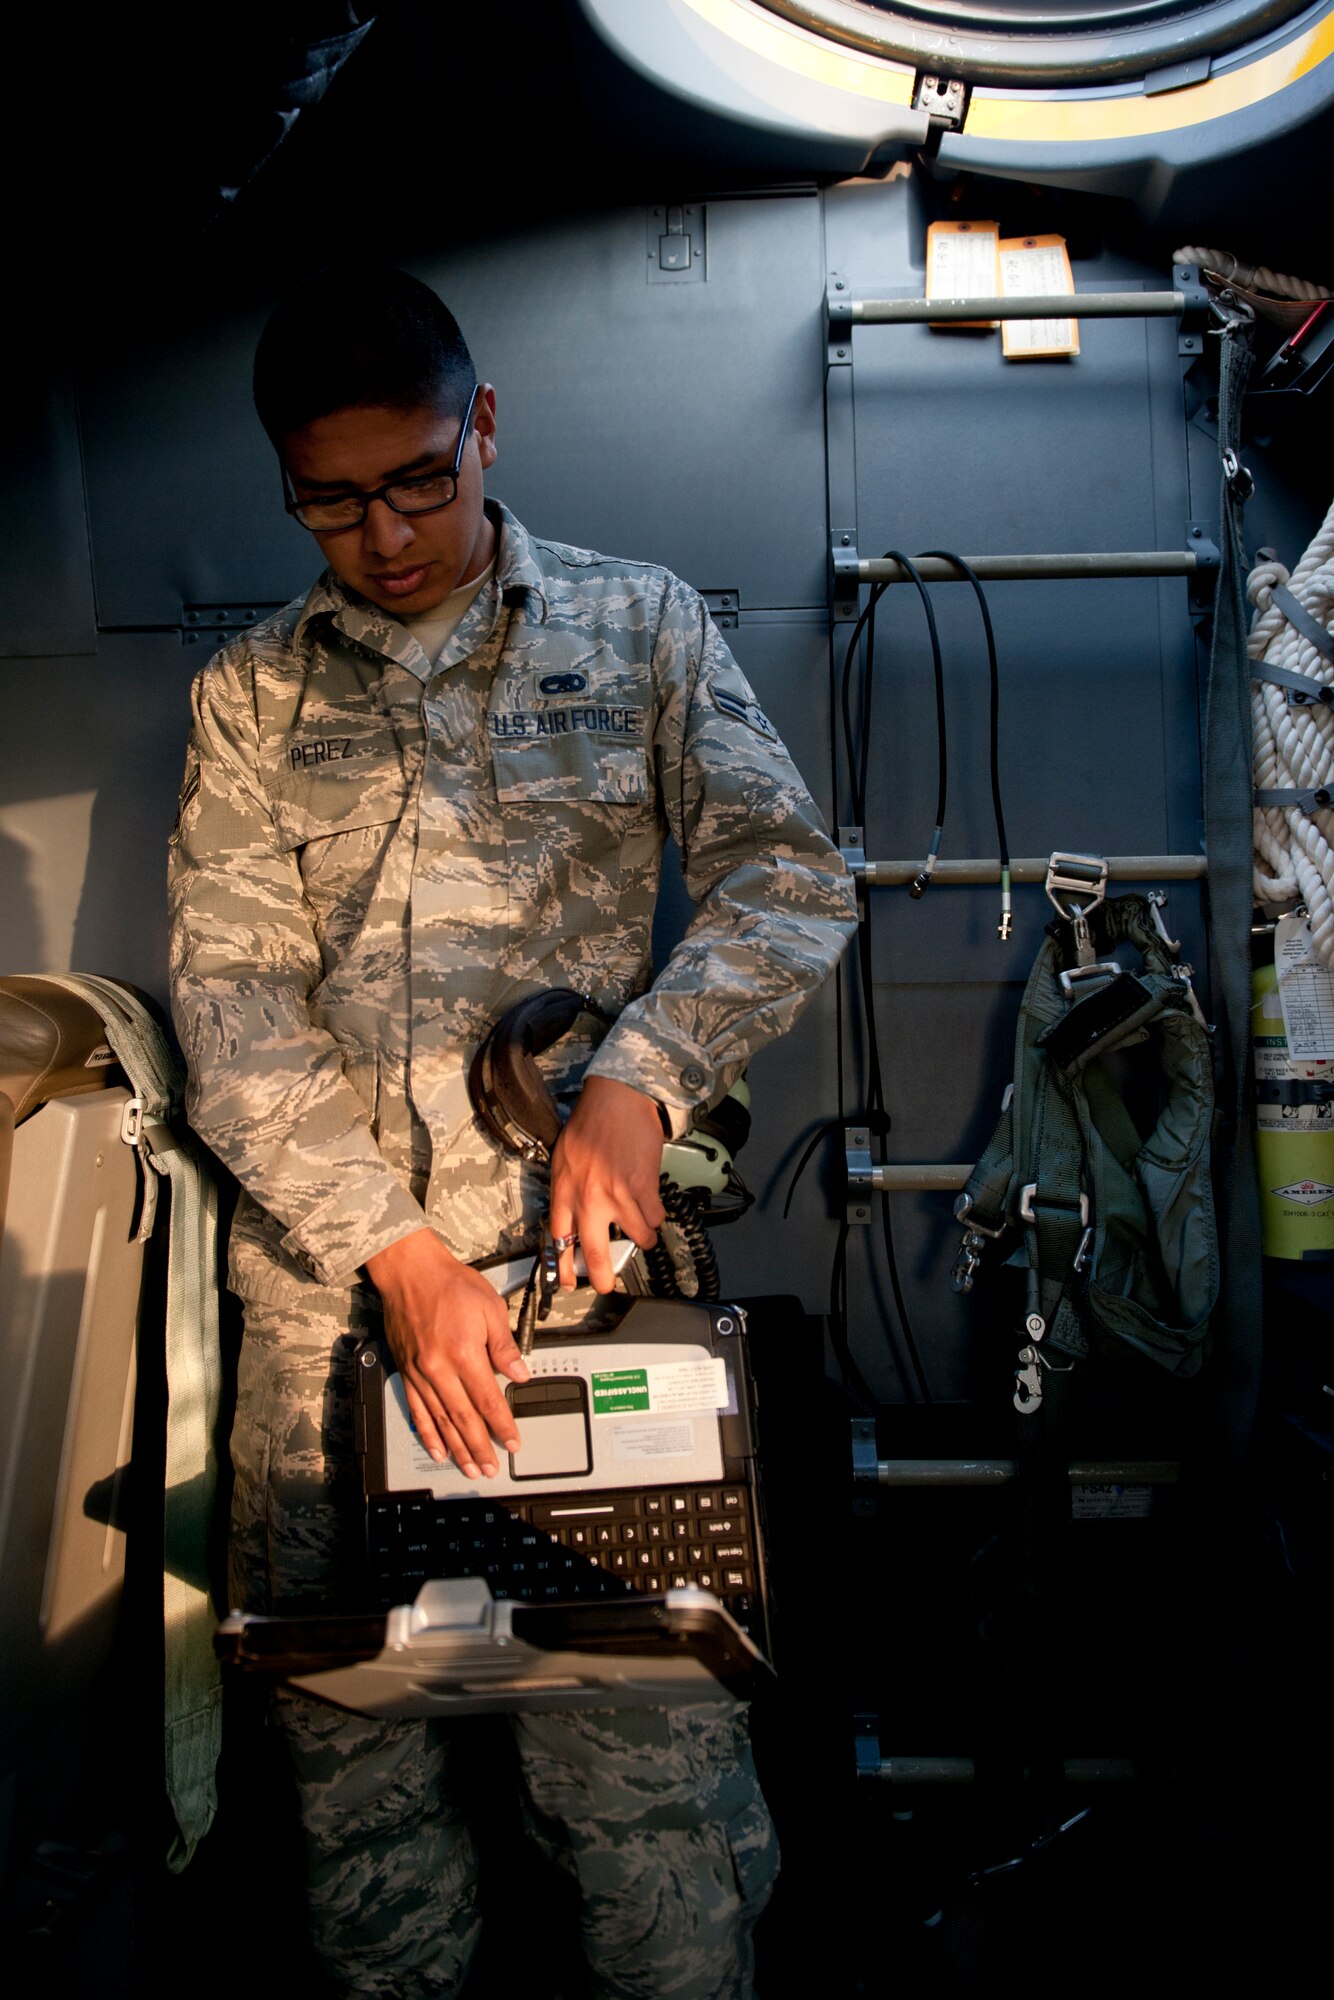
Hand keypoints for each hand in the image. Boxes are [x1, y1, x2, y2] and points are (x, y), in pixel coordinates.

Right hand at [364, 1228, 529, 1476]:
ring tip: (469, 1467)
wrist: (410, 1271)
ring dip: (456, 1448)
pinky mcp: (406, 1371)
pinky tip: (437, 1448)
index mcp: (464, 1352)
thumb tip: (520, 1374)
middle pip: (463, 1418)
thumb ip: (505, 1345)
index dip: (502, 1425)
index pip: (488, 1399)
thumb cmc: (450, 1284)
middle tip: (491, 1468)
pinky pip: (417, 1409)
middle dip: (480, 1447)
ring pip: (440, 1420)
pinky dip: (427, 1432)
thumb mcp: (490, 1307)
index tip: (513, 1442)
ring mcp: (420, 1372)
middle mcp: (439, 1367)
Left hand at [549, 1075, 666, 1291]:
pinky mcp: (642, 1187)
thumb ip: (568, 1188)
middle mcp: (588, 1198)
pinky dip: (656, 1216)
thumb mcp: (564, 1156)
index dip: (563, 1265)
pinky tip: (653, 1207)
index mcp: (565, 1191)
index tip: (566, 1281)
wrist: (617, 1098)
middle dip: (601, 1276)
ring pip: (636, 1237)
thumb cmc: (591, 1121)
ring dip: (643, 1238)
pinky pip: (654, 1218)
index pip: (559, 1238)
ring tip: (644, 1231)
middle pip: (595, 1252)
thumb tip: (574, 1213)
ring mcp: (617, 1195)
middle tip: (606, 1285)